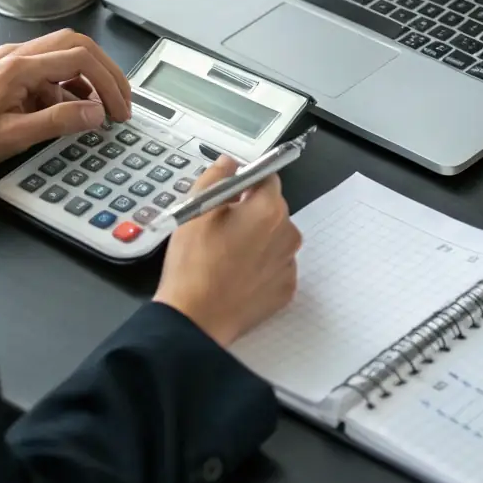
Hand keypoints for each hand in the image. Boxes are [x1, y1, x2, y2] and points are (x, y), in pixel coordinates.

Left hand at [0, 29, 131, 168]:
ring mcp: (12, 60)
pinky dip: (68, 85)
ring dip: (88, 78)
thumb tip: (96, 112)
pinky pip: (49, 69)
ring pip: (65, 54)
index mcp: (21, 66)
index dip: (108, 81)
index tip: (119, 110)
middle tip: (121, 102)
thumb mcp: (12, 136)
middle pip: (77, 45)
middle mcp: (18, 54)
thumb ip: (58, 122)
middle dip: (106, 72)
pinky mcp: (8, 71)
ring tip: (98, 111)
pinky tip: (70, 110)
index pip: (81, 57)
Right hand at [154, 157, 301, 347]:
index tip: (227, 195)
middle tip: (219, 227)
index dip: (245, 182)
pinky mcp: (285, 291)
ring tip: (225, 255)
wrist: (195, 319)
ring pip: (274, 238)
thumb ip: (216, 176)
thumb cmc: (193, 262)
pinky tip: (235, 275)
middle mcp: (288, 234)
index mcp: (269, 209)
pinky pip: (275, 266)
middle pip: (272, 208)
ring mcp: (289, 265)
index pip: (266, 178)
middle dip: (250, 211)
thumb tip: (230, 162)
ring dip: (256, 239)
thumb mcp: (196, 210)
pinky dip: (260, 266)